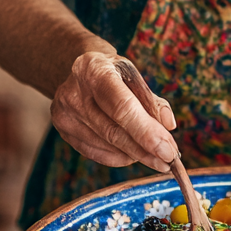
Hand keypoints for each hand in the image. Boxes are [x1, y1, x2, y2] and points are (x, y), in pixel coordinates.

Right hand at [51, 51, 177, 171]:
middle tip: (169, 161)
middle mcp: (73, 92)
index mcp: (94, 69)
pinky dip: (118, 157)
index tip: (168, 151)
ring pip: (106, 145)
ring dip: (135, 155)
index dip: (146, 132)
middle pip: (113, 131)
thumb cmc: (113, 72)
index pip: (122, 107)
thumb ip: (151, 99)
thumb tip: (168, 124)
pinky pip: (94, 152)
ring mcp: (64, 112)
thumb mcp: (133, 74)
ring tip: (156, 157)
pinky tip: (133, 155)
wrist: (79, 69)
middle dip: (145, 150)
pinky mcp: (61, 128)